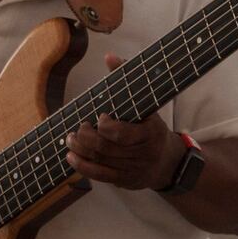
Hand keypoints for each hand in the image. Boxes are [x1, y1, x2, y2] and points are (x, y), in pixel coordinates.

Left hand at [64, 54, 183, 190]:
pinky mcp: (124, 181)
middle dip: (86, 137)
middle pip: (106, 148)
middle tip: (79, 127)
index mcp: (150, 134)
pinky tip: (71, 156)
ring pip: (100, 161)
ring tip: (70, 139)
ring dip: (80, 149)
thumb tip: (109, 57)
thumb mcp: (147, 104)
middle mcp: (142, 154)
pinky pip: (99, 175)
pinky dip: (82, 166)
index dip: (106, 126)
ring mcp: (133, 170)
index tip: (100, 116)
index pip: (123, 134)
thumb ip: (127, 80)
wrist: (167, 162)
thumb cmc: (151, 127)